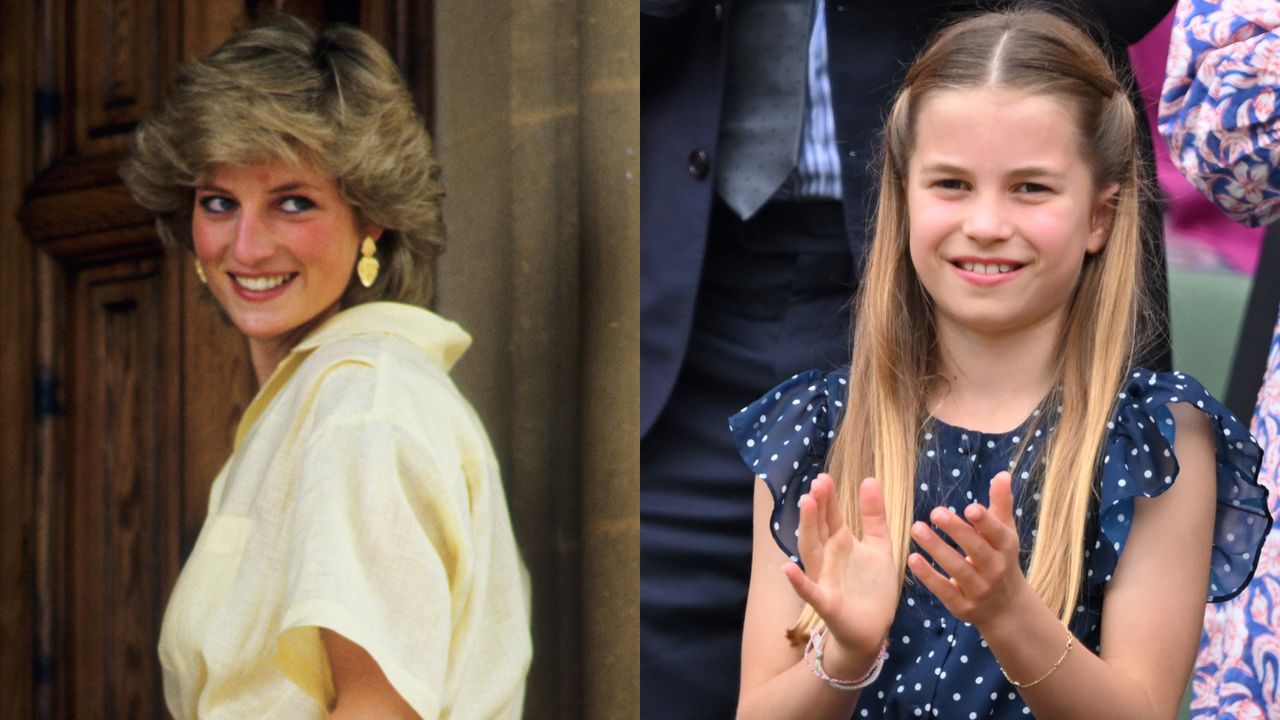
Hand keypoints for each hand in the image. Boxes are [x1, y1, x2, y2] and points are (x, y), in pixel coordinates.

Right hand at [781, 474, 898, 672]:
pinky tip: (788, 569)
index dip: (828, 498)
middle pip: (818, 528)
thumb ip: (873, 516)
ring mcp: (823, 578)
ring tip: (806, 506)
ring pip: (811, 551)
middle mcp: (827, 557)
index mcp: (840, 542)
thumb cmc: (872, 587)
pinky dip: (798, 581)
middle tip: (817, 484)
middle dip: (817, 507)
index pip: (831, 515)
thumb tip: (869, 479)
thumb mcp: (879, 546)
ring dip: (807, 529)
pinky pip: (809, 591)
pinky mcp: (826, 603)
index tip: (824, 477)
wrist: (873, 628)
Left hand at [907, 471, 1032, 629]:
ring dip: (937, 549)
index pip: (997, 533)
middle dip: (957, 531)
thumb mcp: (1004, 533)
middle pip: (976, 549)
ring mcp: (979, 590)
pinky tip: (912, 558)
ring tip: (916, 528)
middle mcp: (995, 569)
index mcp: (1006, 548)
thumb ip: (1000, 504)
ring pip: (958, 569)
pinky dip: (928, 576)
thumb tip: (1002, 474)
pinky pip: (944, 591)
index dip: (985, 522)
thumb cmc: (1000, 559)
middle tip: (935, 512)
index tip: (969, 508)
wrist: (1007, 609)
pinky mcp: (962, 606)